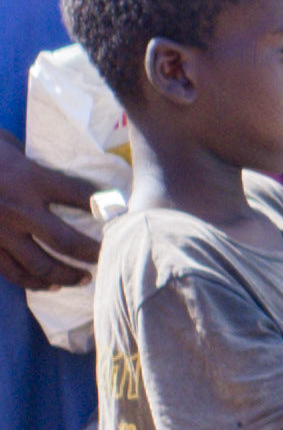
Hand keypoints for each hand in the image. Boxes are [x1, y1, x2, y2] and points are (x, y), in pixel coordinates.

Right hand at [0, 139, 102, 293]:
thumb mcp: (9, 144)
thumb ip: (36, 162)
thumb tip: (65, 176)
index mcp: (31, 178)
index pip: (83, 196)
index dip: (108, 208)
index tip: (123, 216)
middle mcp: (19, 208)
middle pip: (68, 241)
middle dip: (94, 253)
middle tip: (110, 258)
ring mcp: (0, 231)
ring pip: (42, 265)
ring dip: (68, 275)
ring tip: (85, 278)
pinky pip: (13, 272)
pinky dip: (34, 282)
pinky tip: (49, 285)